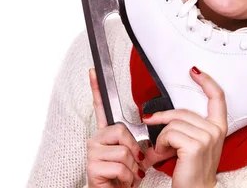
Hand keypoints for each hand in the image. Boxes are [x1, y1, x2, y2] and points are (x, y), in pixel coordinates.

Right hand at [86, 69, 146, 187]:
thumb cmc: (124, 180)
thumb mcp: (136, 157)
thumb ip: (140, 143)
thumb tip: (153, 137)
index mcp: (107, 135)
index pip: (101, 107)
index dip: (96, 88)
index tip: (94, 71)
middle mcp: (96, 140)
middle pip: (122, 131)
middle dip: (134, 151)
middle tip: (132, 165)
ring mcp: (93, 152)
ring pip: (124, 150)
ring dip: (132, 168)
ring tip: (126, 175)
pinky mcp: (93, 166)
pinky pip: (120, 165)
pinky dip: (127, 177)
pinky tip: (121, 181)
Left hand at [142, 66, 226, 187]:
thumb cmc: (191, 172)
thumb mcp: (193, 144)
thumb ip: (186, 126)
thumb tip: (163, 116)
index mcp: (218, 127)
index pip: (217, 97)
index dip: (206, 81)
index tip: (195, 71)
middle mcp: (215, 131)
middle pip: (182, 111)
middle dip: (163, 119)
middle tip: (152, 127)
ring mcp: (207, 137)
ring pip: (173, 123)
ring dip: (161, 137)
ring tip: (162, 150)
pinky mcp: (195, 145)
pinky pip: (169, 133)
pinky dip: (161, 144)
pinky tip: (163, 154)